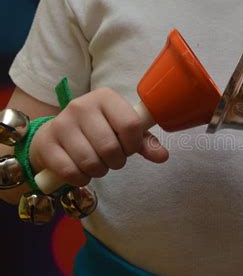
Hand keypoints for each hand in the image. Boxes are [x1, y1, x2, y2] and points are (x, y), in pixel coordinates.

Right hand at [29, 88, 168, 186]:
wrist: (57, 135)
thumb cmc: (99, 131)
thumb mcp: (124, 132)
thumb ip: (145, 142)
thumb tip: (163, 156)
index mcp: (105, 97)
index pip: (130, 124)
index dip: (133, 144)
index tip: (129, 147)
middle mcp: (81, 105)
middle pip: (110, 147)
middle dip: (116, 161)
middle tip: (112, 158)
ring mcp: (61, 123)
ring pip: (90, 161)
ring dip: (99, 171)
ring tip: (97, 163)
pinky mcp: (46, 143)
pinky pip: (71, 171)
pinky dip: (81, 179)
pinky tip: (81, 170)